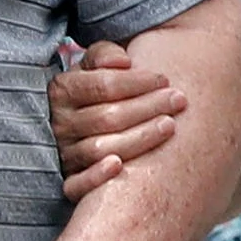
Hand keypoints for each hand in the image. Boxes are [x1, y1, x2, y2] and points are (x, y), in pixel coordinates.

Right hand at [52, 41, 188, 201]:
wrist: (86, 120)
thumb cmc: (100, 89)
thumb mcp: (96, 65)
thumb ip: (105, 54)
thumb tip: (123, 61)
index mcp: (63, 90)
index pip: (103, 85)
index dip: (137, 82)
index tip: (165, 79)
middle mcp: (60, 123)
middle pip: (107, 117)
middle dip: (148, 107)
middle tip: (179, 100)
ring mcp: (65, 153)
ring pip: (100, 149)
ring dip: (139, 138)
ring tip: (170, 126)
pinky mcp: (70, 181)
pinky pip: (76, 186)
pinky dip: (96, 177)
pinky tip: (119, 167)